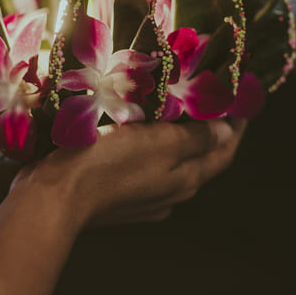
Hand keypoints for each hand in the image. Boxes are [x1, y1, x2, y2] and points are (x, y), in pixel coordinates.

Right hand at [12, 116, 247, 229]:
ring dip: (175, 134)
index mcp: (185, 180)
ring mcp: (142, 196)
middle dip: (207, 127)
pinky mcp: (115, 193)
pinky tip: (136, 126)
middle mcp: (169, 193)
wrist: (54, 199)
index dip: (237, 126)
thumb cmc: (109, 165)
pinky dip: (148, 143)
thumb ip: (196, 137)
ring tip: (173, 103)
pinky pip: (142, 164)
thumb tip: (226, 130)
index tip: (241, 99)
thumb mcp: (160, 143)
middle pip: (199, 157)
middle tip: (207, 94)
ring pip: (169, 160)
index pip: (224, 151)